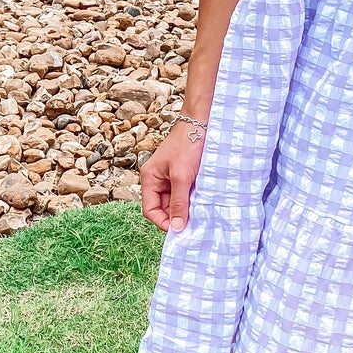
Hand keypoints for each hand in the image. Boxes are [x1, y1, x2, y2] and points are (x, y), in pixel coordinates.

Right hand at [140, 117, 206, 232]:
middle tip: (193, 224)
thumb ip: (179, 203)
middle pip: (162, 208)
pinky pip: (183, 193)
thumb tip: (176, 228)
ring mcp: (169, 177)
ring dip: (185, 208)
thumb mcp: (182, 176)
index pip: (150, 210)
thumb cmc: (188, 145)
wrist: (202, 122)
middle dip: (176, 216)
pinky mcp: (182, 175)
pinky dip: (191, 199)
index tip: (181, 231)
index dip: (164, 222)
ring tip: (199, 212)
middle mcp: (157, 180)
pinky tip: (202, 202)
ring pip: (174, 202)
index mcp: (150, 179)